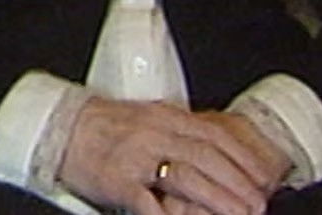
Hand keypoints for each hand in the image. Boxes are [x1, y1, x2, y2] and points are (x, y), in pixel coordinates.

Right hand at [58, 98, 272, 214]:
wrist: (59, 128)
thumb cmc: (102, 126)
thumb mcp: (145, 117)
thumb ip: (177, 130)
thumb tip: (214, 149)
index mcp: (164, 116)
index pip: (214, 134)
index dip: (243, 157)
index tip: (262, 176)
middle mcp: (153, 133)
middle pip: (207, 158)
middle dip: (238, 183)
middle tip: (258, 203)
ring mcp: (135, 157)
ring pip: (187, 179)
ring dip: (218, 200)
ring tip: (238, 214)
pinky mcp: (118, 180)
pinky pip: (150, 203)